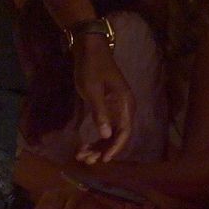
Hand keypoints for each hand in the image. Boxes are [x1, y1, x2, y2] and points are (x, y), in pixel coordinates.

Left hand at [72, 38, 134, 160]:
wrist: (89, 47)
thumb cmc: (91, 67)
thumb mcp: (92, 90)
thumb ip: (100, 112)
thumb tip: (106, 135)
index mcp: (125, 103)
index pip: (125, 132)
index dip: (115, 147)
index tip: (103, 159)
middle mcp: (124, 107)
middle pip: (117, 135)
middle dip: (103, 149)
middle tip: (87, 160)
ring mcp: (115, 107)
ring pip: (110, 133)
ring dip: (98, 145)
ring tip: (83, 156)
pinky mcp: (106, 106)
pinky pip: (104, 126)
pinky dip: (96, 136)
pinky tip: (86, 145)